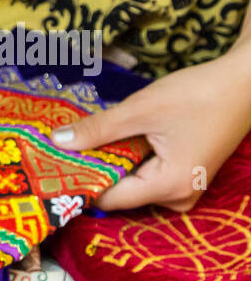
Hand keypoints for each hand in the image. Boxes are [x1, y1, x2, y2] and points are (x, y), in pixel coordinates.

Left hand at [51, 48, 250, 211]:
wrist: (246, 81)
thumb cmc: (199, 94)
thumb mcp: (140, 110)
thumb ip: (98, 130)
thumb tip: (58, 142)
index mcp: (168, 187)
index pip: (110, 199)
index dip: (79, 184)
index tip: (49, 171)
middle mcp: (178, 197)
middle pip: (121, 194)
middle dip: (93, 172)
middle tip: (59, 153)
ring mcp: (185, 188)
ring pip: (133, 184)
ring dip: (111, 164)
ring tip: (81, 144)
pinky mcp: (186, 175)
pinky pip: (148, 175)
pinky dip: (129, 160)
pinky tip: (111, 142)